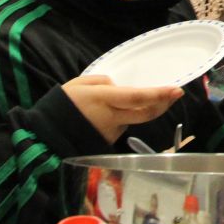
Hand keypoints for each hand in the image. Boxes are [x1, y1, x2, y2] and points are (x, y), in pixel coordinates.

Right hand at [63, 76, 183, 142]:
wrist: (47, 135)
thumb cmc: (62, 105)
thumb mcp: (78, 84)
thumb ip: (102, 82)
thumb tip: (119, 86)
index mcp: (103, 100)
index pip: (137, 97)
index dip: (158, 95)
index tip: (176, 90)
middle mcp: (111, 117)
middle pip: (146, 113)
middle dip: (164, 103)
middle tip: (175, 94)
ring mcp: (112, 131)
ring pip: (134, 118)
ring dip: (138, 109)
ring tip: (122, 101)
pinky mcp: (110, 141)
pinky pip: (122, 125)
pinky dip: (123, 118)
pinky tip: (109, 114)